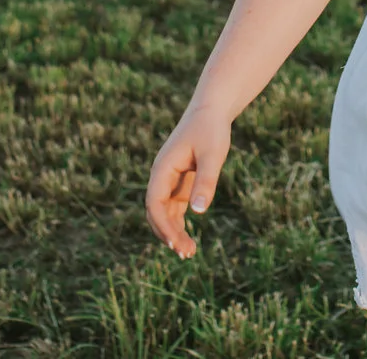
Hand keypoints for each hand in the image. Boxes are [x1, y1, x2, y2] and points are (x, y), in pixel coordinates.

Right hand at [144, 105, 231, 257]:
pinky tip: (188, 242)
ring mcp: (169, 183)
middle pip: (156, 212)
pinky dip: (178, 226)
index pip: (155, 203)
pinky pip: (173, 211)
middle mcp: (161, 177)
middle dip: (167, 234)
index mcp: (162, 168)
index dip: (163, 225)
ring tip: (189, 253)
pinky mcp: (179, 185)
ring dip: (173, 233)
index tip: (176, 243)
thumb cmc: (210, 130)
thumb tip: (198, 212)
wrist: (210, 113)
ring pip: (164, 214)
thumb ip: (205, 181)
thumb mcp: (212, 155)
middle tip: (187, 253)